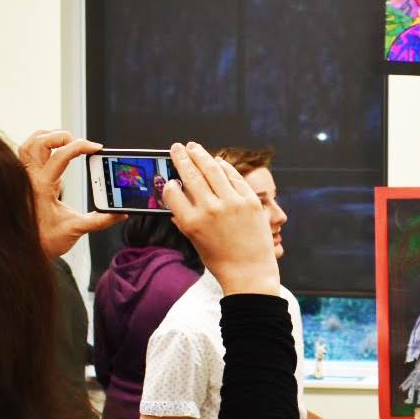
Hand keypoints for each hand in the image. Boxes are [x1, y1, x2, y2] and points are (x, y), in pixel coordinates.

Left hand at [19, 130, 125, 257]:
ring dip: (48, 137)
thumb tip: (119, 212)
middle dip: (62, 136)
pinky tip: (54, 151)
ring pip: (29, 143)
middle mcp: (31, 178)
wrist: (26, 249)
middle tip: (80, 143)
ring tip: (67, 141)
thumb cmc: (46, 241)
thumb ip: (100, 220)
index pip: (61, 156)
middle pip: (40, 142)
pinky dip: (41, 145)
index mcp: (42, 187)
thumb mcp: (76, 230)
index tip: (96, 148)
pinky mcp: (26, 179)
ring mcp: (26, 177)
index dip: (81, 147)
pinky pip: (27, 153)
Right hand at [163, 142, 279, 295]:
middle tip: (176, 148)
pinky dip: (224, 166)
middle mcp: (210, 209)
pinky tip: (217, 161)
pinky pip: (234, 176)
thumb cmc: (220, 259)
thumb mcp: (194, 240)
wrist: (250, 272)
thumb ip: (183, 217)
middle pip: (191, 174)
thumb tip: (175, 197)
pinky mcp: (250, 201)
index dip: (169, 183)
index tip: (169, 178)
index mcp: (192, 221)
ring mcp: (232, 203)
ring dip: (200, 154)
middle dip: (182, 158)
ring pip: (212, 169)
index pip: (172, 191)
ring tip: (193, 147)